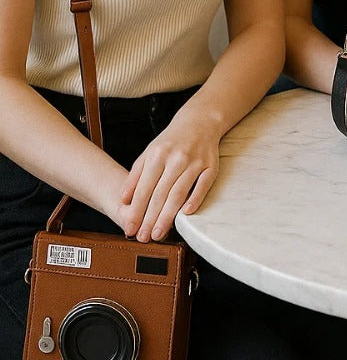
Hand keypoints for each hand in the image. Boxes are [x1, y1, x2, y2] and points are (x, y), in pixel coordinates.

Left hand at [118, 105, 220, 242]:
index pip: (144, 188)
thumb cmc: (171, 142)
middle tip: (143, 237)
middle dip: (150, 218)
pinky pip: (202, 186)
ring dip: (167, 216)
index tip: (129, 227)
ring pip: (179, 193)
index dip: (136, 210)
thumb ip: (135, 175)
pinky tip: (186, 215)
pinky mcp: (210, 167)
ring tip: (158, 233)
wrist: (199, 122)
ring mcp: (194, 163)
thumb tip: (123, 199)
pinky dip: (194, 200)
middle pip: (160, 194)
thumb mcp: (149, 153)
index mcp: (157, 155)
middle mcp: (176, 159)